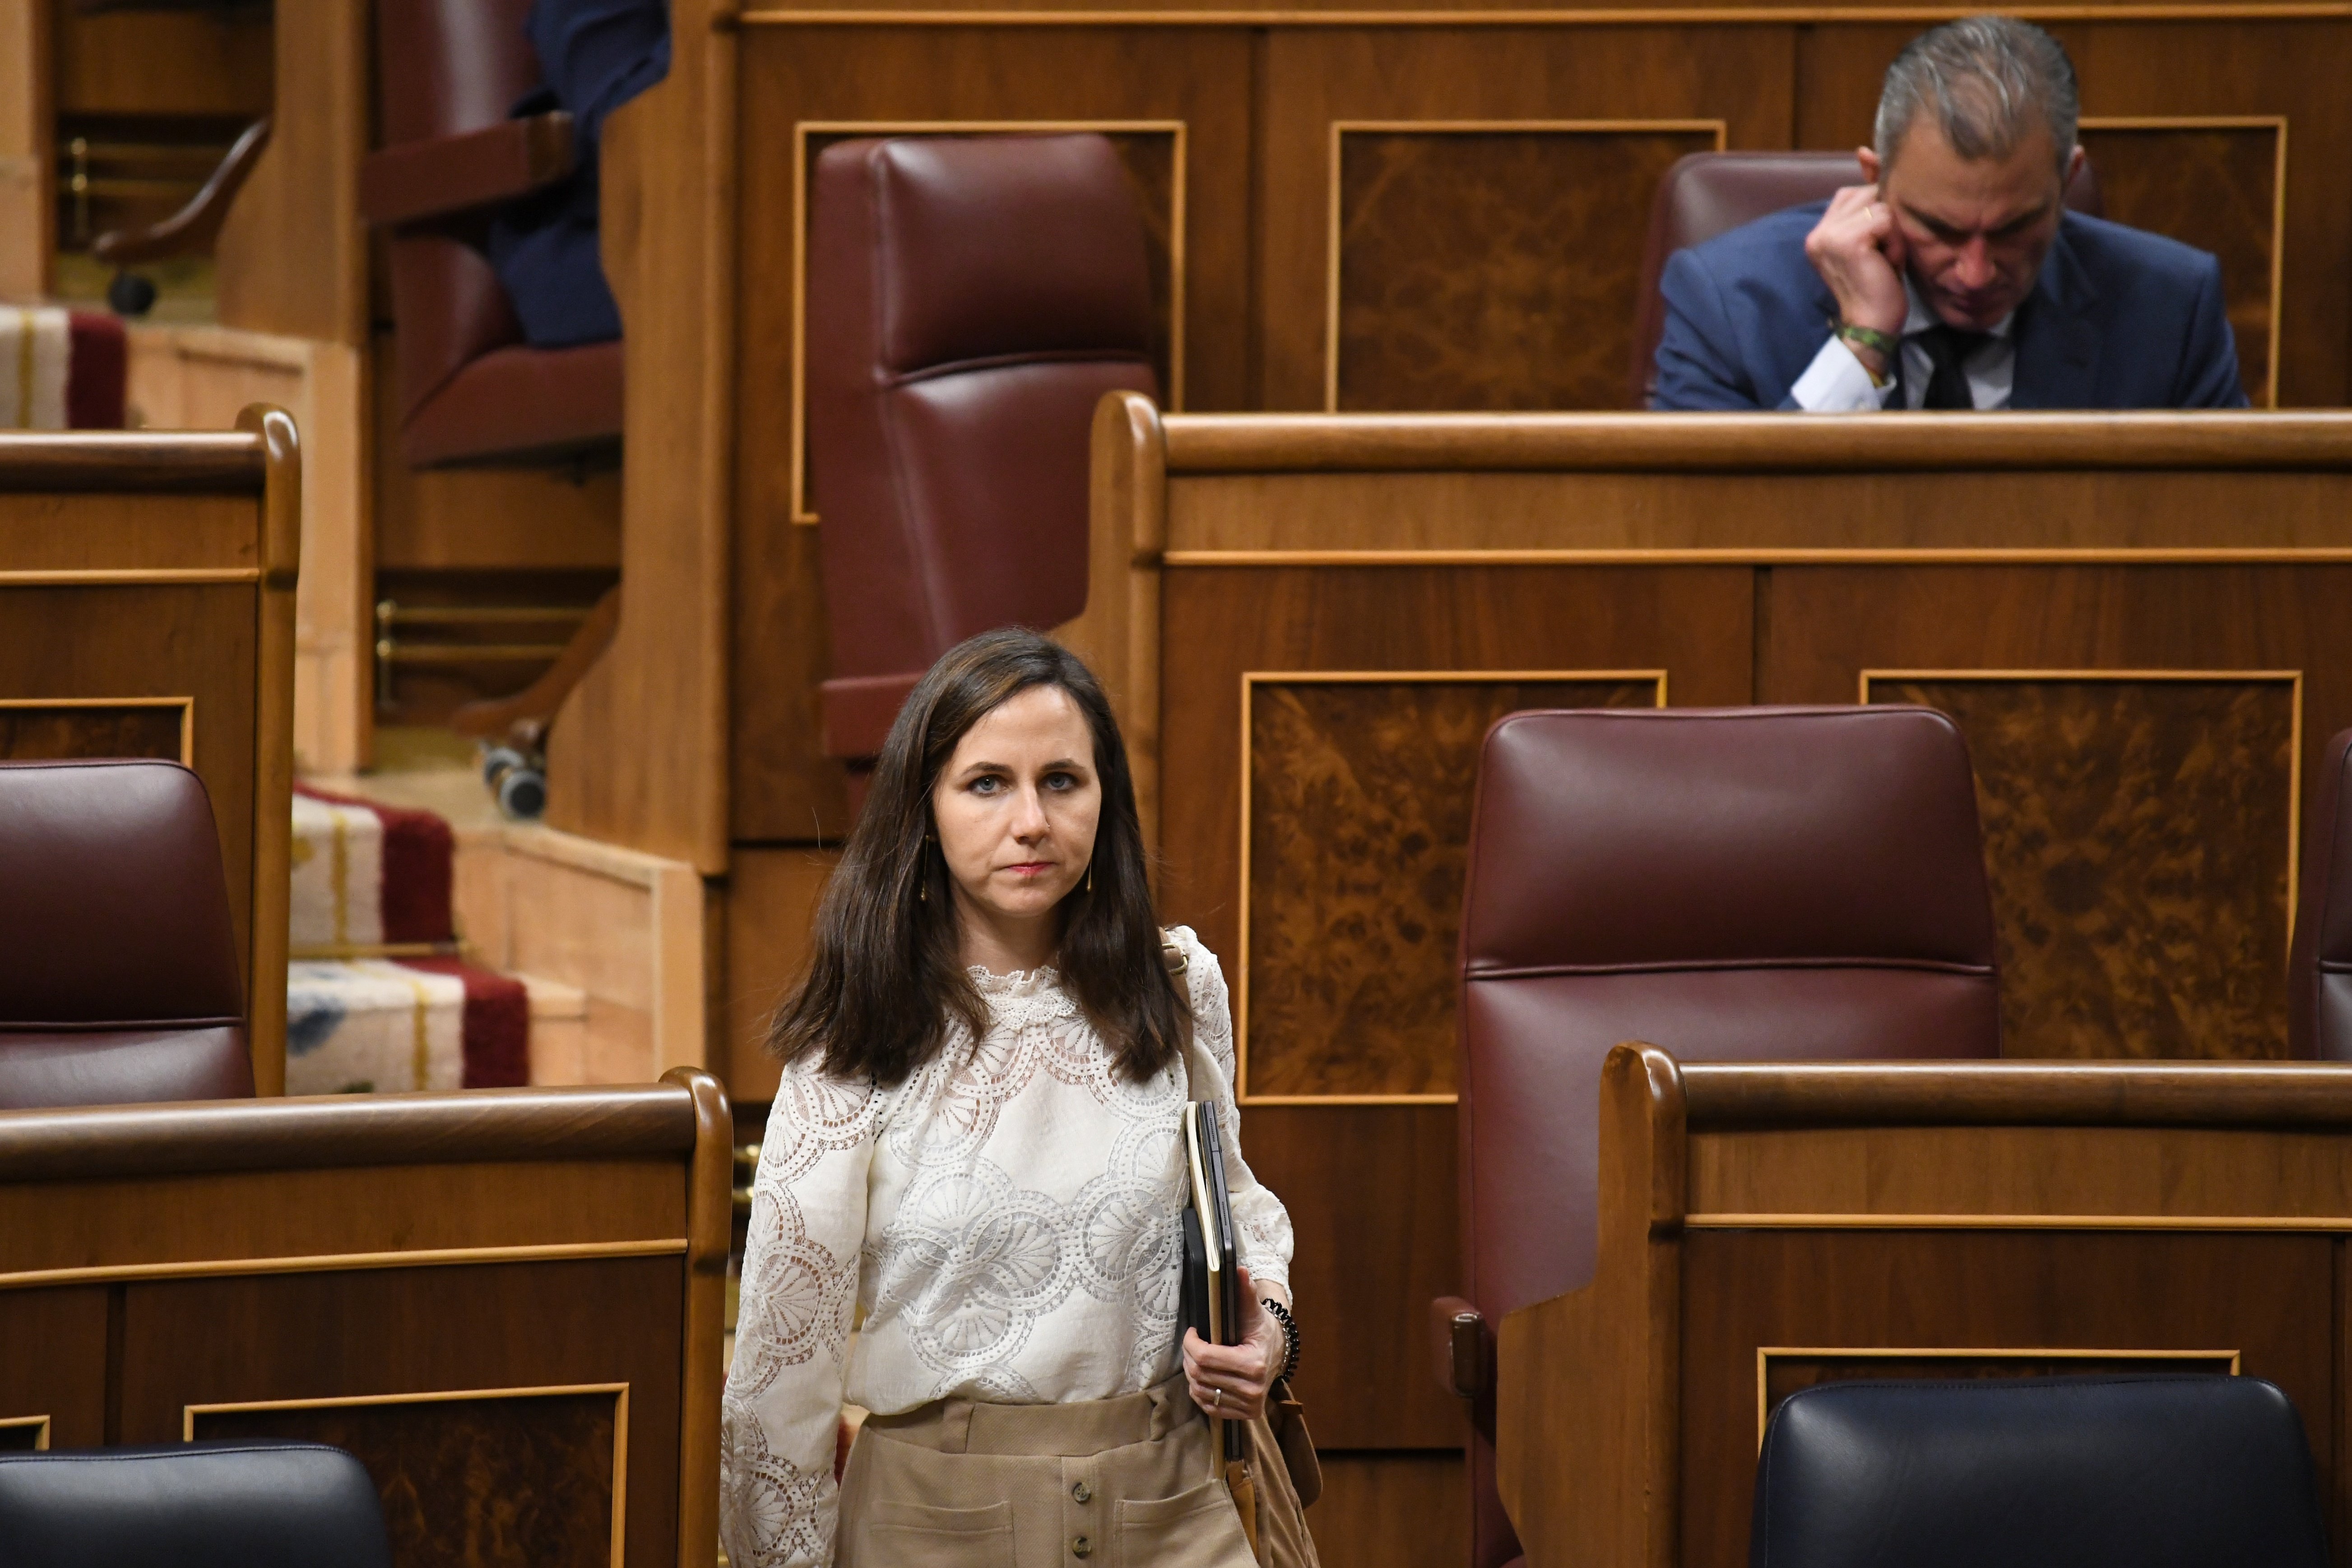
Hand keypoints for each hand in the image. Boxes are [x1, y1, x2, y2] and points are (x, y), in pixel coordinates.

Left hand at [1183, 1266, 1286, 1422]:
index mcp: (1254, 1364)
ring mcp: (1249, 1405)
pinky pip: (1209, 1406)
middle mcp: (1252, 1390)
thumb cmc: (1261, 1330)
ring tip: (1198, 1358)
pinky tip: (1206, 1376)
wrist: (1278, 1352)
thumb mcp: (1253, 1311)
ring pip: (1200, 1391)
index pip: (1205, 1358)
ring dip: (1192, 1374)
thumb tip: (1239, 1270)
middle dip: (1189, 1357)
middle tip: (1193, 1344)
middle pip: (1199, 1375)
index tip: (1193, 1332)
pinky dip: (1201, 1391)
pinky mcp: (1245, 1415)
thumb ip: (1244, 1292)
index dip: (1191, 1343)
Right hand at [1803, 182, 1908, 373]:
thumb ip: (1871, 194)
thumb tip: (1865, 150)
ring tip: (1884, 261)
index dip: (1880, 214)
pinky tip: (1887, 265)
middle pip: (1871, 193)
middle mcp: (1819, 229)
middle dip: (1887, 222)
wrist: (1872, 327)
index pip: (1860, 192)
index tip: (1875, 252)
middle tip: (1881, 258)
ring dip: (1893, 234)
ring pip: (1881, 205)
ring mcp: (1828, 235)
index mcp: (1821, 228)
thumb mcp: (1878, 235)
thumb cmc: (1879, 285)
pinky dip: (1896, 243)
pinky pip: (1887, 219)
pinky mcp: (1847, 241)